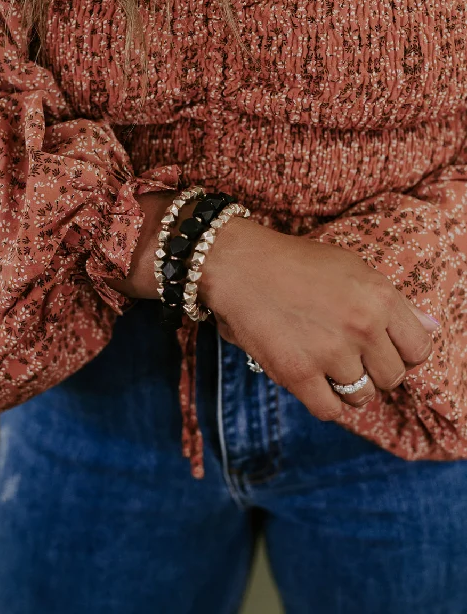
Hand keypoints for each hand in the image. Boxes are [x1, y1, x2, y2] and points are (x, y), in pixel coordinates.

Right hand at [197, 216, 438, 419]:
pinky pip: (329, 410)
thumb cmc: (296, 264)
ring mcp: (330, 352)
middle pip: (392, 377)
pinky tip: (314, 383)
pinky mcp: (298, 373)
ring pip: (362, 396)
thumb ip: (393, 303)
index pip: (419, 348)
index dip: (404, 353)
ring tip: (326, 365)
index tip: (384, 349)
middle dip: (374, 370)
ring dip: (348, 387)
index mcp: (380, 297)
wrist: (241, 266)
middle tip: (349, 355)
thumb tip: (431, 328)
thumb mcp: (353, 268)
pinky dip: (325, 402)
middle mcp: (362, 326)